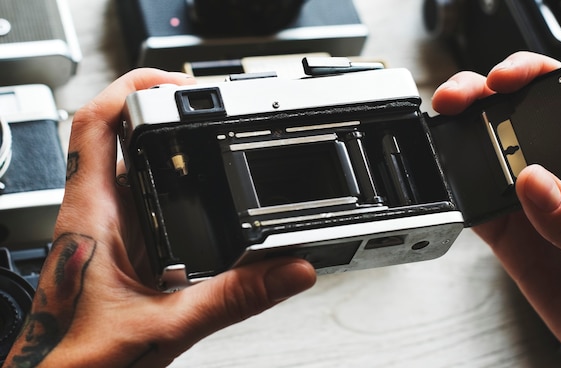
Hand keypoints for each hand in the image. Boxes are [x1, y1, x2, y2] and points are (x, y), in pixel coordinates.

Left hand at [4, 69, 315, 367]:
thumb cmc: (77, 357)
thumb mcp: (167, 326)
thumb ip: (233, 299)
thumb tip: (288, 269)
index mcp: (92, 215)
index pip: (97, 122)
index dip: (134, 86)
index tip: (178, 82)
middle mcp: (95, 212)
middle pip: (119, 133)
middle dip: (163, 109)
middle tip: (207, 105)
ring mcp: (106, 227)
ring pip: (133, 165)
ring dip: (168, 146)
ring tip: (209, 136)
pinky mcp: (118, 245)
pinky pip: (144, 197)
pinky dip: (173, 184)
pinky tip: (201, 197)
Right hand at [432, 52, 560, 366]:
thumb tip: (535, 182)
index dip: (541, 78)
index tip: (511, 79)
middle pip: (526, 119)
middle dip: (491, 96)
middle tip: (467, 97)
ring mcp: (538, 207)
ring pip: (495, 157)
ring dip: (467, 136)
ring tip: (450, 128)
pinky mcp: (512, 236)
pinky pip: (479, 206)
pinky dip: (459, 191)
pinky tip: (451, 179)